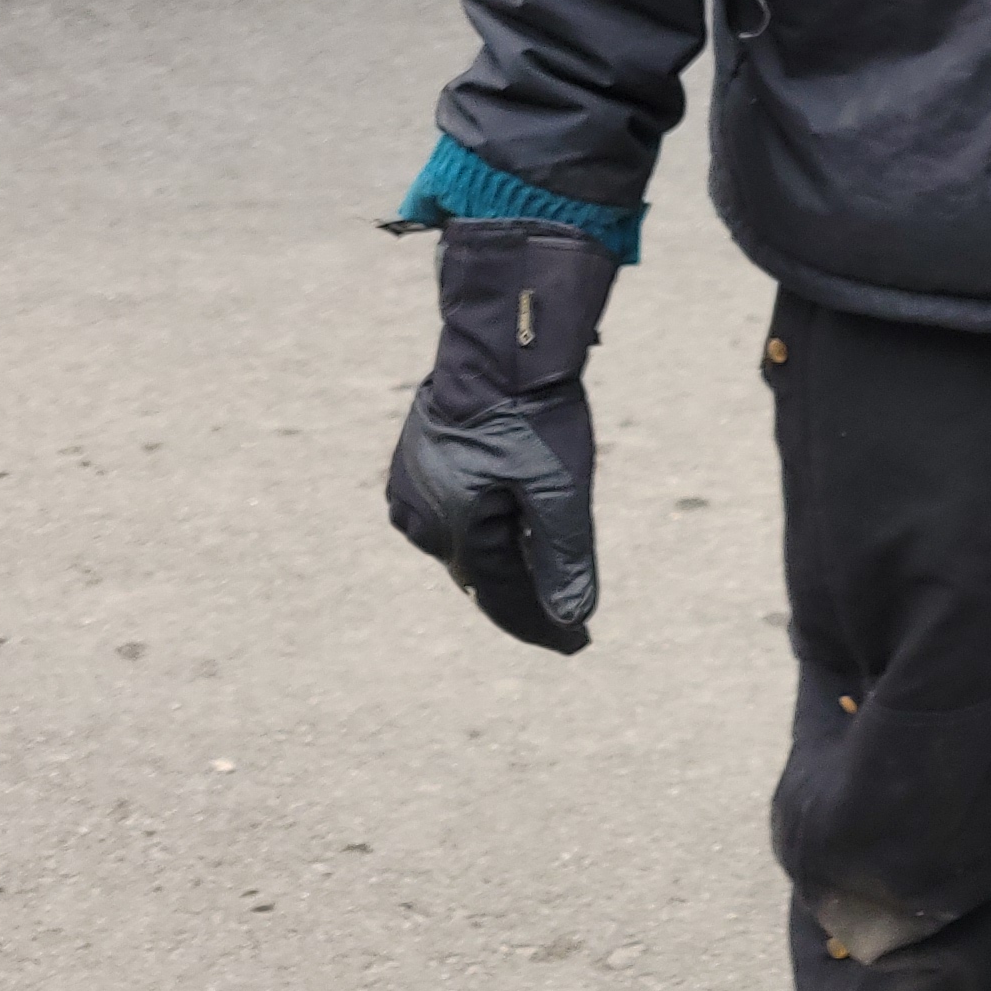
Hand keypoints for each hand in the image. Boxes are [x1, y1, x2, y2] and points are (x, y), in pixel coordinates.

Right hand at [387, 219, 617, 654]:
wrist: (498, 346)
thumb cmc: (531, 415)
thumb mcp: (559, 490)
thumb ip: (564, 557)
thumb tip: (572, 616)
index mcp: (454, 531)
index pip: (503, 596)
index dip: (542, 624)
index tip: (577, 643)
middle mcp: (422, 519)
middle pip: (482, 574)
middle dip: (526, 598)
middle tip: (567, 624)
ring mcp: (413, 489)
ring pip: (466, 543)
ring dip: (503, 565)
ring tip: (539, 588)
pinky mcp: (417, 463)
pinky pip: (454, 513)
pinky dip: (485, 530)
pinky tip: (504, 537)